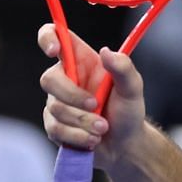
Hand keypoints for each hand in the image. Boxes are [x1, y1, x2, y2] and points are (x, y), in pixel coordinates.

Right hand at [38, 24, 148, 168]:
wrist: (125, 145)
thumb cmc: (128, 111)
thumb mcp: (133, 88)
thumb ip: (123, 68)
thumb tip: (106, 52)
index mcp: (81, 60)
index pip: (54, 37)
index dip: (48, 38)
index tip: (56, 51)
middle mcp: (65, 78)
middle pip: (49, 79)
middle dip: (73, 96)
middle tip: (96, 106)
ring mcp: (56, 102)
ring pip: (56, 109)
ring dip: (83, 121)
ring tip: (103, 128)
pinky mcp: (54, 125)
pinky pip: (56, 129)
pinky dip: (78, 136)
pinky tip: (93, 139)